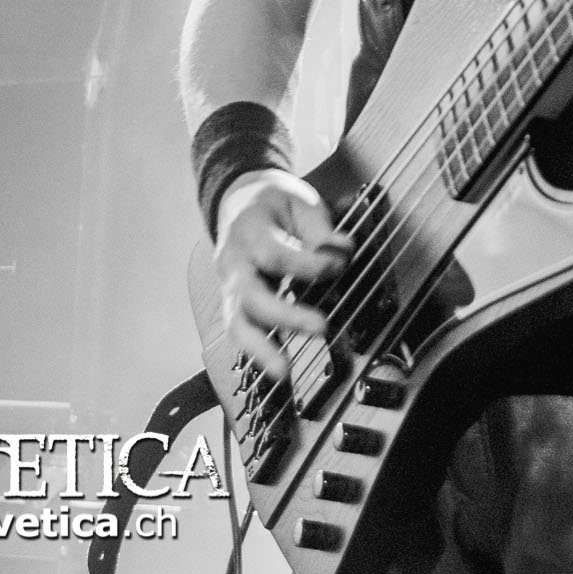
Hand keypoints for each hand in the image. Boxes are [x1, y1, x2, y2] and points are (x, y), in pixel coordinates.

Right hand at [213, 169, 352, 381]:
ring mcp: (229, 286)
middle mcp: (233, 263)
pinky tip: (279, 368)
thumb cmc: (273, 202)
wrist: (239, 202)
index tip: (338, 266)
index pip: (274, 254)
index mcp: (248, 230)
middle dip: (286, 316)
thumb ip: (320, 229)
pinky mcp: (233, 304)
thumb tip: (343, 252)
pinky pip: (241, 332)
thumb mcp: (298, 202)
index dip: (307, 265)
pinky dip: (257, 353)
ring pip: (237, 323)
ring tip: (285, 372)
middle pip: (251, 296)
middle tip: (322, 327)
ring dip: (261, 349)